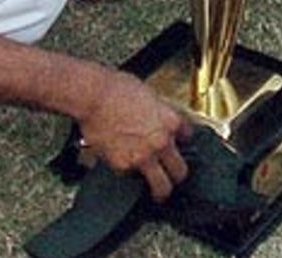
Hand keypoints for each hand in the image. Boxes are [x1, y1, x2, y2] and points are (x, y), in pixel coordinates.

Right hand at [76, 69, 189, 202]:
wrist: (94, 96)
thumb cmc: (117, 88)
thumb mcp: (148, 94)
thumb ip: (157, 112)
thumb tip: (157, 119)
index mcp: (170, 121)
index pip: (188, 137)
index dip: (182, 140)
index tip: (178, 143)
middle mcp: (161, 142)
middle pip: (181, 170)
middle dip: (178, 175)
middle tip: (174, 176)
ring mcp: (143, 157)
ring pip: (161, 186)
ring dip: (161, 190)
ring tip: (158, 193)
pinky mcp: (123, 166)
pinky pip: (130, 176)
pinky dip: (127, 172)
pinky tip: (123, 162)